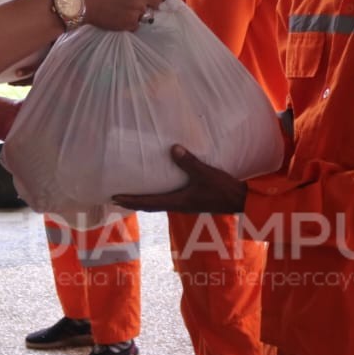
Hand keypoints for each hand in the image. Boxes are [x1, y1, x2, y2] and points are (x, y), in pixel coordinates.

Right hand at [67, 0, 171, 30]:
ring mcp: (137, 8)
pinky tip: (118, 15)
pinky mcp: (129, 22)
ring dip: (140, 12)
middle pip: (159, 0)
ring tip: (124, 7)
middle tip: (137, 0)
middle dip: (151, 1)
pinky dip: (130, 22)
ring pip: (149, 13)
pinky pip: (137, 24)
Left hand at [114, 145, 246, 214]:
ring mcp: (184, 204)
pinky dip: (157, 195)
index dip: (130, 200)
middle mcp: (177, 205)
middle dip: (132, 201)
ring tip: (133, 192)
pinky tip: (159, 186)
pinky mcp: (190, 201)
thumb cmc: (222, 190)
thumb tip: (173, 148)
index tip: (114, 197)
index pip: (148, 202)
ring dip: (144, 199)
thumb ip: (190, 162)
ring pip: (158, 203)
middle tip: (117, 197)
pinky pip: (168, 199)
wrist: (239, 201)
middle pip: (149, 205)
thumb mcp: (205, 174)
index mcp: (177, 201)